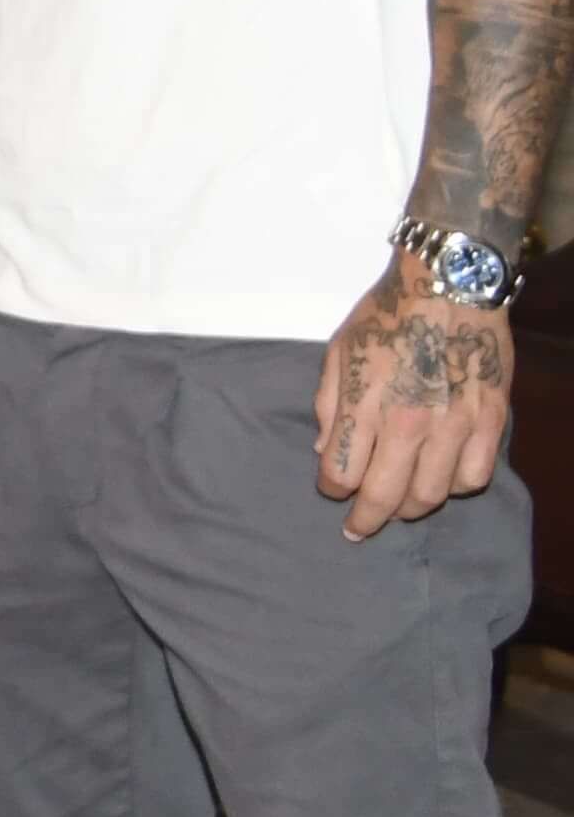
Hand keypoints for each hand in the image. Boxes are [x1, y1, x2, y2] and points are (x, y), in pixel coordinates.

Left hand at [318, 254, 514, 537]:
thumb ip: (328, 401)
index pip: (342, 471)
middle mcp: (409, 423)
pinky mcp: (490, 423)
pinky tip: (441, 480)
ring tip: (398, 507)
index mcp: (365, 403)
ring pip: (432, 495)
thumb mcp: (339, 348)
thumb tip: (324, 447)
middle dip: (367, 519)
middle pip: (385, 496)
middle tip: (359, 528)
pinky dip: (454, 487)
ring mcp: (455, 426)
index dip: (331, 489)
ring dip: (410, 508)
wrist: (449, 288)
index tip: (330, 490)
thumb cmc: (386, 315)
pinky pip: (474, 476)